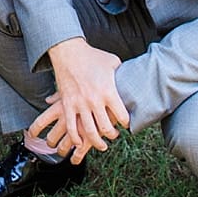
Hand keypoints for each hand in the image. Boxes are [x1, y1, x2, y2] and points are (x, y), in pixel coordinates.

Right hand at [26, 37, 128, 162]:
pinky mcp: (67, 104)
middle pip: (107, 129)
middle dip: (112, 135)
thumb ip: (122, 74)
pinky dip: (76, 137)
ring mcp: (80, 104)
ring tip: (101, 145)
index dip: (126, 124)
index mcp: (108, 92)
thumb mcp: (113, 63)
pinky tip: (80, 142)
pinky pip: (71, 126)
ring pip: (89, 132)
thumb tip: (130, 78)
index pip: (122, 117)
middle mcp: (95, 100)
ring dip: (97, 142)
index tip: (125, 124)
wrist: (68, 51)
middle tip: (113, 135)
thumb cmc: (92, 56)